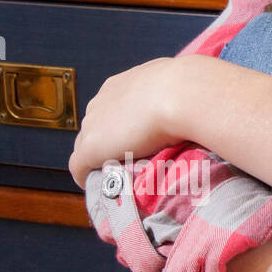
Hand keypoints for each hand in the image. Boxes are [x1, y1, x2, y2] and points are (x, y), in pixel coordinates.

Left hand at [69, 58, 184, 185]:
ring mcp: (93, 124)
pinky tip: (95, 186)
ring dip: (100, 159)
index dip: (123, 126)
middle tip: (130, 159)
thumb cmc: (189, 91)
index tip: (137, 140)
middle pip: (96, 126)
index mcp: (120, 85)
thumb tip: (192, 106)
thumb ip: (176, 97)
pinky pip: (78, 166)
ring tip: (118, 174)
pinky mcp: (90, 148)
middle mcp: (101, 101)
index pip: (112, 108)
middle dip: (109, 142)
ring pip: (86, 145)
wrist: (182, 96)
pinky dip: (85, 176)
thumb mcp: (180, 88)